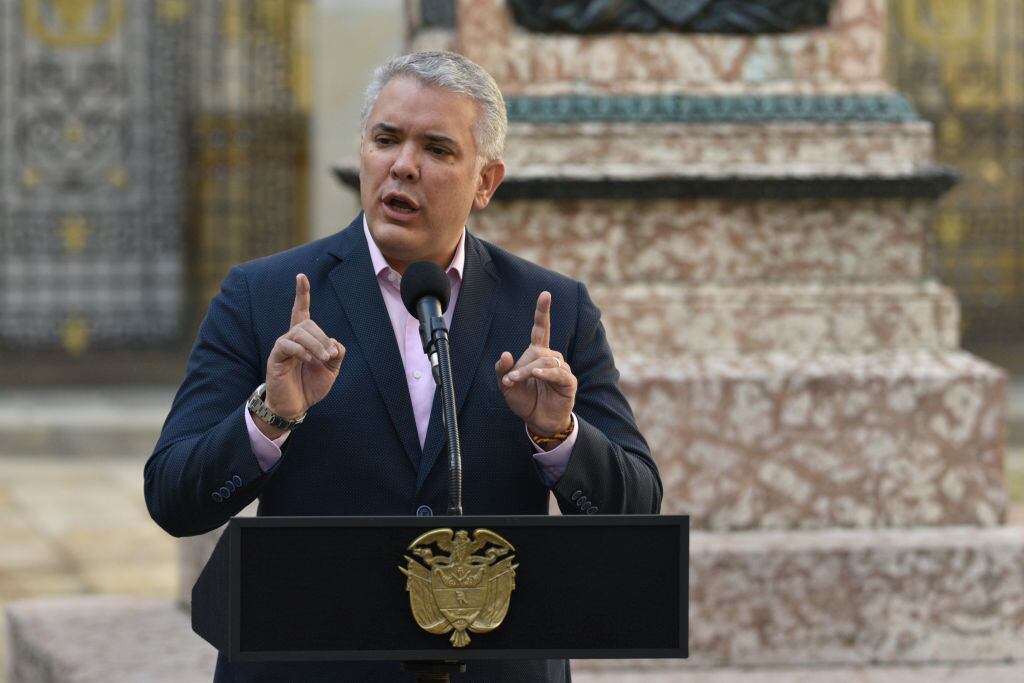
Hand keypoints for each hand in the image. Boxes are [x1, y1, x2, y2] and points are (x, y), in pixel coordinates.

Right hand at [260, 274, 344, 437]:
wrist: (295, 406)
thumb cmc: (310, 386)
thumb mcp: (331, 369)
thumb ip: (336, 353)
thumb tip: (334, 343)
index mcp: (304, 338)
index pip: (301, 310)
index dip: (302, 294)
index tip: (301, 276)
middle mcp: (291, 338)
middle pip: (307, 323)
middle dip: (322, 337)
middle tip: (330, 355)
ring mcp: (282, 347)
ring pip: (299, 333)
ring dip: (315, 344)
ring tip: (323, 359)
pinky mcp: (275, 358)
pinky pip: (287, 345)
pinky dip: (301, 350)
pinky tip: (309, 360)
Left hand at [495, 291, 575, 442]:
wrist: (539, 421)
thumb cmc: (524, 400)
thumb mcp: (506, 386)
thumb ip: (503, 370)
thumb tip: (505, 354)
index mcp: (537, 353)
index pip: (541, 328)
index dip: (543, 312)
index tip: (545, 294)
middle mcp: (551, 357)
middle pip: (537, 352)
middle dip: (521, 365)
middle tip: (509, 380)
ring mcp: (562, 368)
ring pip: (545, 361)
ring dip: (528, 370)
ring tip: (515, 381)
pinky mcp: (568, 381)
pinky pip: (558, 373)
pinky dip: (546, 373)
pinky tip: (537, 374)